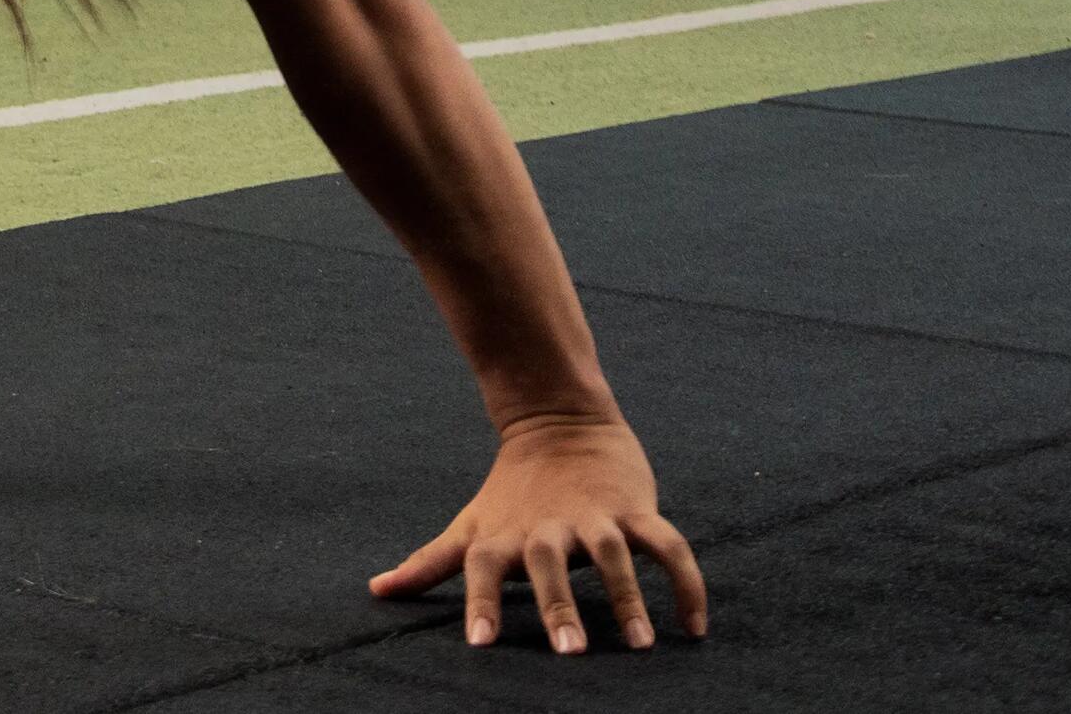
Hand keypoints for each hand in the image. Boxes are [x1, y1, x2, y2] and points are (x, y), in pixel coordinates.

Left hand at [370, 411, 706, 652]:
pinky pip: (666, 544)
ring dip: (626, 595)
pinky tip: (693, 626)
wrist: (559, 419)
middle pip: (548, 562)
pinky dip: (684, 581)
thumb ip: (430, 563)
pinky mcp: (635, 508)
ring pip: (612, 553)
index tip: (479, 644)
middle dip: (558, 604)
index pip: (484, 567)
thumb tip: (377, 590)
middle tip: (568, 650)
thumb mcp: (471, 526)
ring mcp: (594, 515)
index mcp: (505, 535)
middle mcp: (547, 525)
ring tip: (638, 642)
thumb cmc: (510, 493)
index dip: (480, 602)